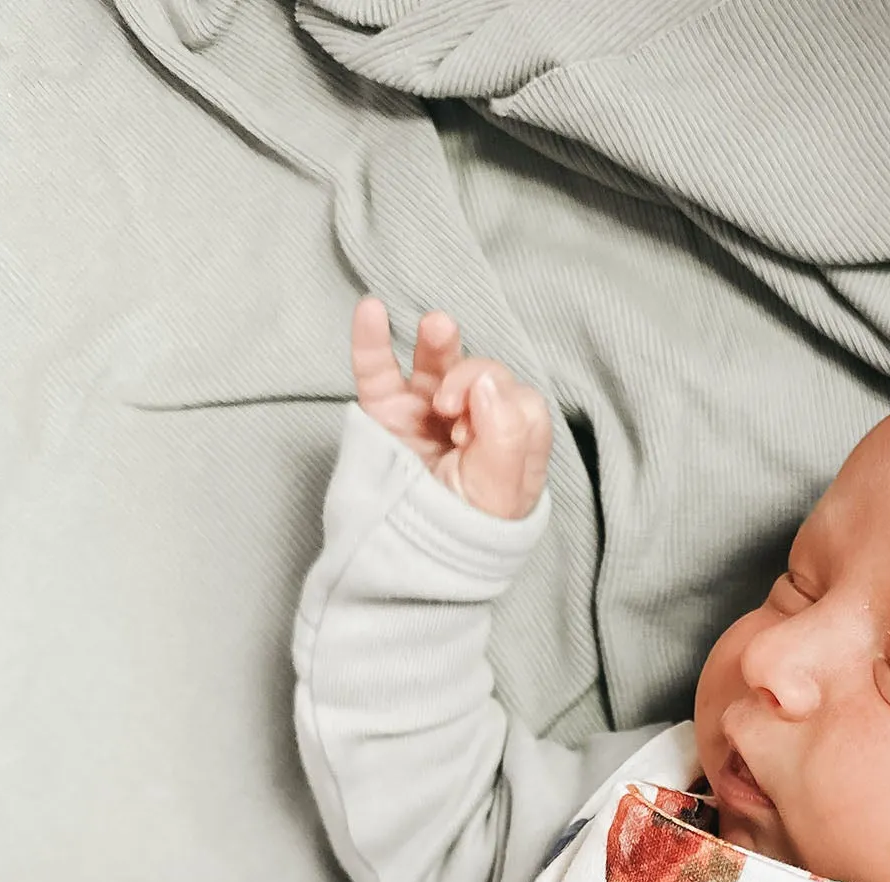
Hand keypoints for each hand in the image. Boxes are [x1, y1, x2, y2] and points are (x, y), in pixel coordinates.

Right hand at [350, 297, 551, 519]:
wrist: (412, 561)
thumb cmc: (465, 533)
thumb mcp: (499, 493)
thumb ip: (507, 437)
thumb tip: (486, 382)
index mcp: (510, 442)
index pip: (518, 399)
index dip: (499, 403)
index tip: (471, 434)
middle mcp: (473, 423)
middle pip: (480, 374)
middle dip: (470, 376)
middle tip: (451, 407)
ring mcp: (428, 415)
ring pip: (436, 363)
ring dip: (438, 341)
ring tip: (437, 327)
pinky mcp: (388, 414)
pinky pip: (378, 370)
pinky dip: (372, 339)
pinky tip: (371, 311)